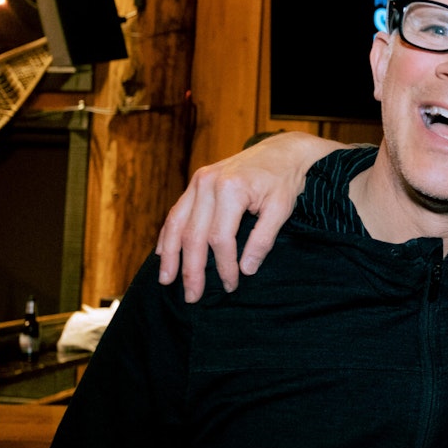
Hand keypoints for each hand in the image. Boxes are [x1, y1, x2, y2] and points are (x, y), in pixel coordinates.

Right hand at [155, 132, 342, 301]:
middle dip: (191, 270)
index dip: (224, 266)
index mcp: (231, 190)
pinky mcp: (196, 182)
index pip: (220, 239)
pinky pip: (176, 212)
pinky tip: (163, 252)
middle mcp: (208, 184)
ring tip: (166, 280)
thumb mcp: (281, 209)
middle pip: (193, 235)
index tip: (231, 285)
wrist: (282, 151)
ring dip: (170, 255)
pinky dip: (168, 233)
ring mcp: (198, 181)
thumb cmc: (284, 180)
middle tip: (192, 296)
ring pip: (176, 224)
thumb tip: (246, 269)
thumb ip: (262, 240)